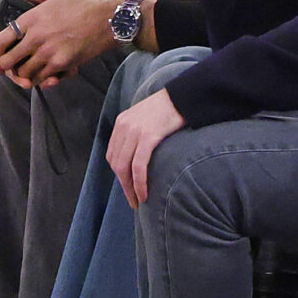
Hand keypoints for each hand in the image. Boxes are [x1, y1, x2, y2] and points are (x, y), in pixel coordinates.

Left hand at [0, 0, 114, 87]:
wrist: (106, 19)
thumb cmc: (81, 5)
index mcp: (30, 19)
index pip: (1, 40)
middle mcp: (36, 37)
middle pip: (9, 61)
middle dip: (5, 68)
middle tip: (8, 70)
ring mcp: (49, 52)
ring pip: (24, 73)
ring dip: (22, 75)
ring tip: (25, 74)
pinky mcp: (62, 64)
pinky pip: (43, 79)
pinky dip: (40, 80)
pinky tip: (42, 76)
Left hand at [108, 87, 186, 206]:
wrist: (184, 96)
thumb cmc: (170, 109)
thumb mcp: (146, 118)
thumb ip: (138, 133)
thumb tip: (138, 154)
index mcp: (121, 123)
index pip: (113, 154)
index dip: (119, 174)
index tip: (127, 187)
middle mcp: (124, 127)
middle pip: (116, 163)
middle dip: (123, 185)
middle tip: (133, 200)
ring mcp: (135, 131)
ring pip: (124, 167)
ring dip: (130, 188)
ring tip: (138, 201)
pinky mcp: (148, 137)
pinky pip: (138, 166)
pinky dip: (139, 183)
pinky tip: (144, 193)